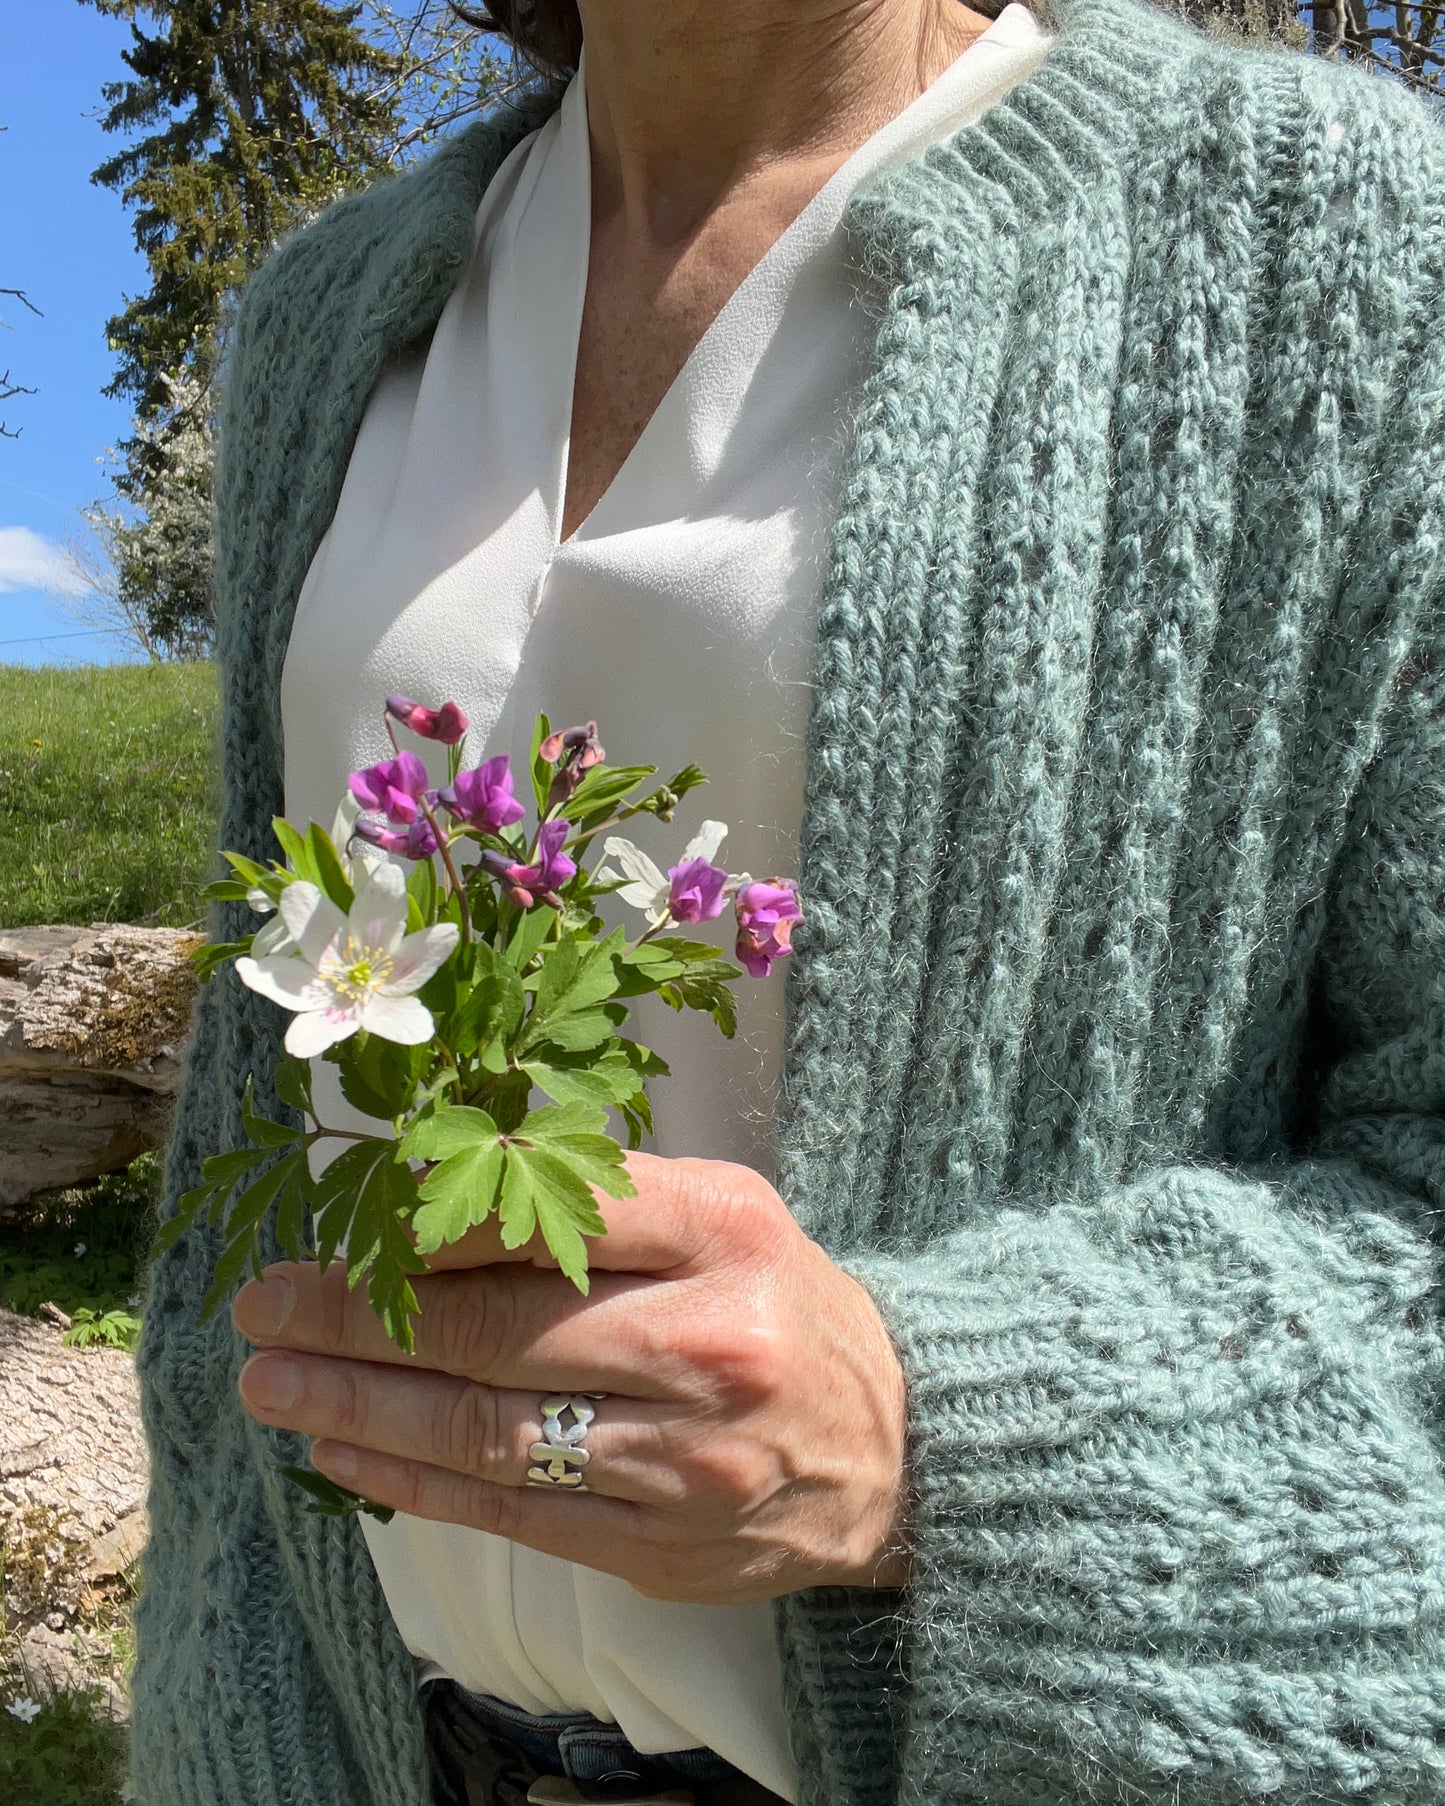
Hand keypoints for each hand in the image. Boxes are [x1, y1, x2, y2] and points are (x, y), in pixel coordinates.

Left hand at [231, 1153, 912, 1603]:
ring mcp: (683, 1455)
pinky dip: (412, 1480)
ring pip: (489, 1433)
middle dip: (361, 1318)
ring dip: (361, 1406)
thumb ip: (605, 1201)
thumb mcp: (725, 1216)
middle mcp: (710, 1341)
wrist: (896, 1449)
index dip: (435, 1225)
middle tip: (266, 1307)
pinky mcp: (658, 1542)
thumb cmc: (784, 1308)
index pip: (554, 1213)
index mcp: (727, 1230)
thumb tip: (441, 1200)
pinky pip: (511, 1513)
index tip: (350, 1226)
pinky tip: (344, 1449)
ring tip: (274, 1383)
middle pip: (501, 1331)